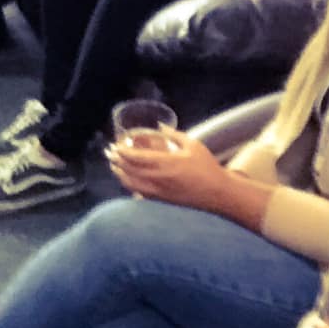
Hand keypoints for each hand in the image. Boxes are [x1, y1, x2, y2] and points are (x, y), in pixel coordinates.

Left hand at [105, 130, 227, 205]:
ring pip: (131, 184)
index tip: (114, 146)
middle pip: (129, 170)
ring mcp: (159, 192)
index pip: (135, 157)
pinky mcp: (162, 201)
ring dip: (119, 174)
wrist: (219, 193)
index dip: (121, 151)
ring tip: (114, 166)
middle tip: (109, 154)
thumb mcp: (193, 145)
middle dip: (116, 161)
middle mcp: (158, 178)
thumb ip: (174, 134)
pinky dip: (130, 186)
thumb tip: (159, 126)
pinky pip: (139, 194)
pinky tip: (127, 181)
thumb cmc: (207, 167)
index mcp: (165, 163)